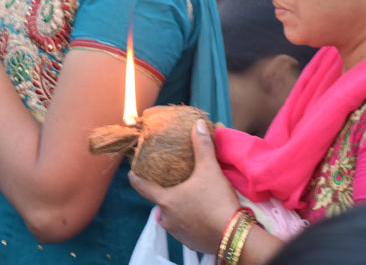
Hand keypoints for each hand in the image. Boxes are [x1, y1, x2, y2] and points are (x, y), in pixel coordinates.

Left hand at [128, 120, 240, 254]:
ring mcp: (178, 233)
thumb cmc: (216, 200)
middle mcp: (167, 219)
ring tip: (191, 197)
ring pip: (172, 216)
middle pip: (160, 202)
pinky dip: (189, 220)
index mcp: (166, 200)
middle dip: (166, 193)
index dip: (135, 179)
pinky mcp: (190, 242)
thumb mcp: (210, 170)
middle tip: (174, 183)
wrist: (234, 235)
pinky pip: (185, 228)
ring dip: (178, 208)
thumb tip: (197, 125)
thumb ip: (202, 146)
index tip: (131, 173)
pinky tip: (201, 213)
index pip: (142, 188)